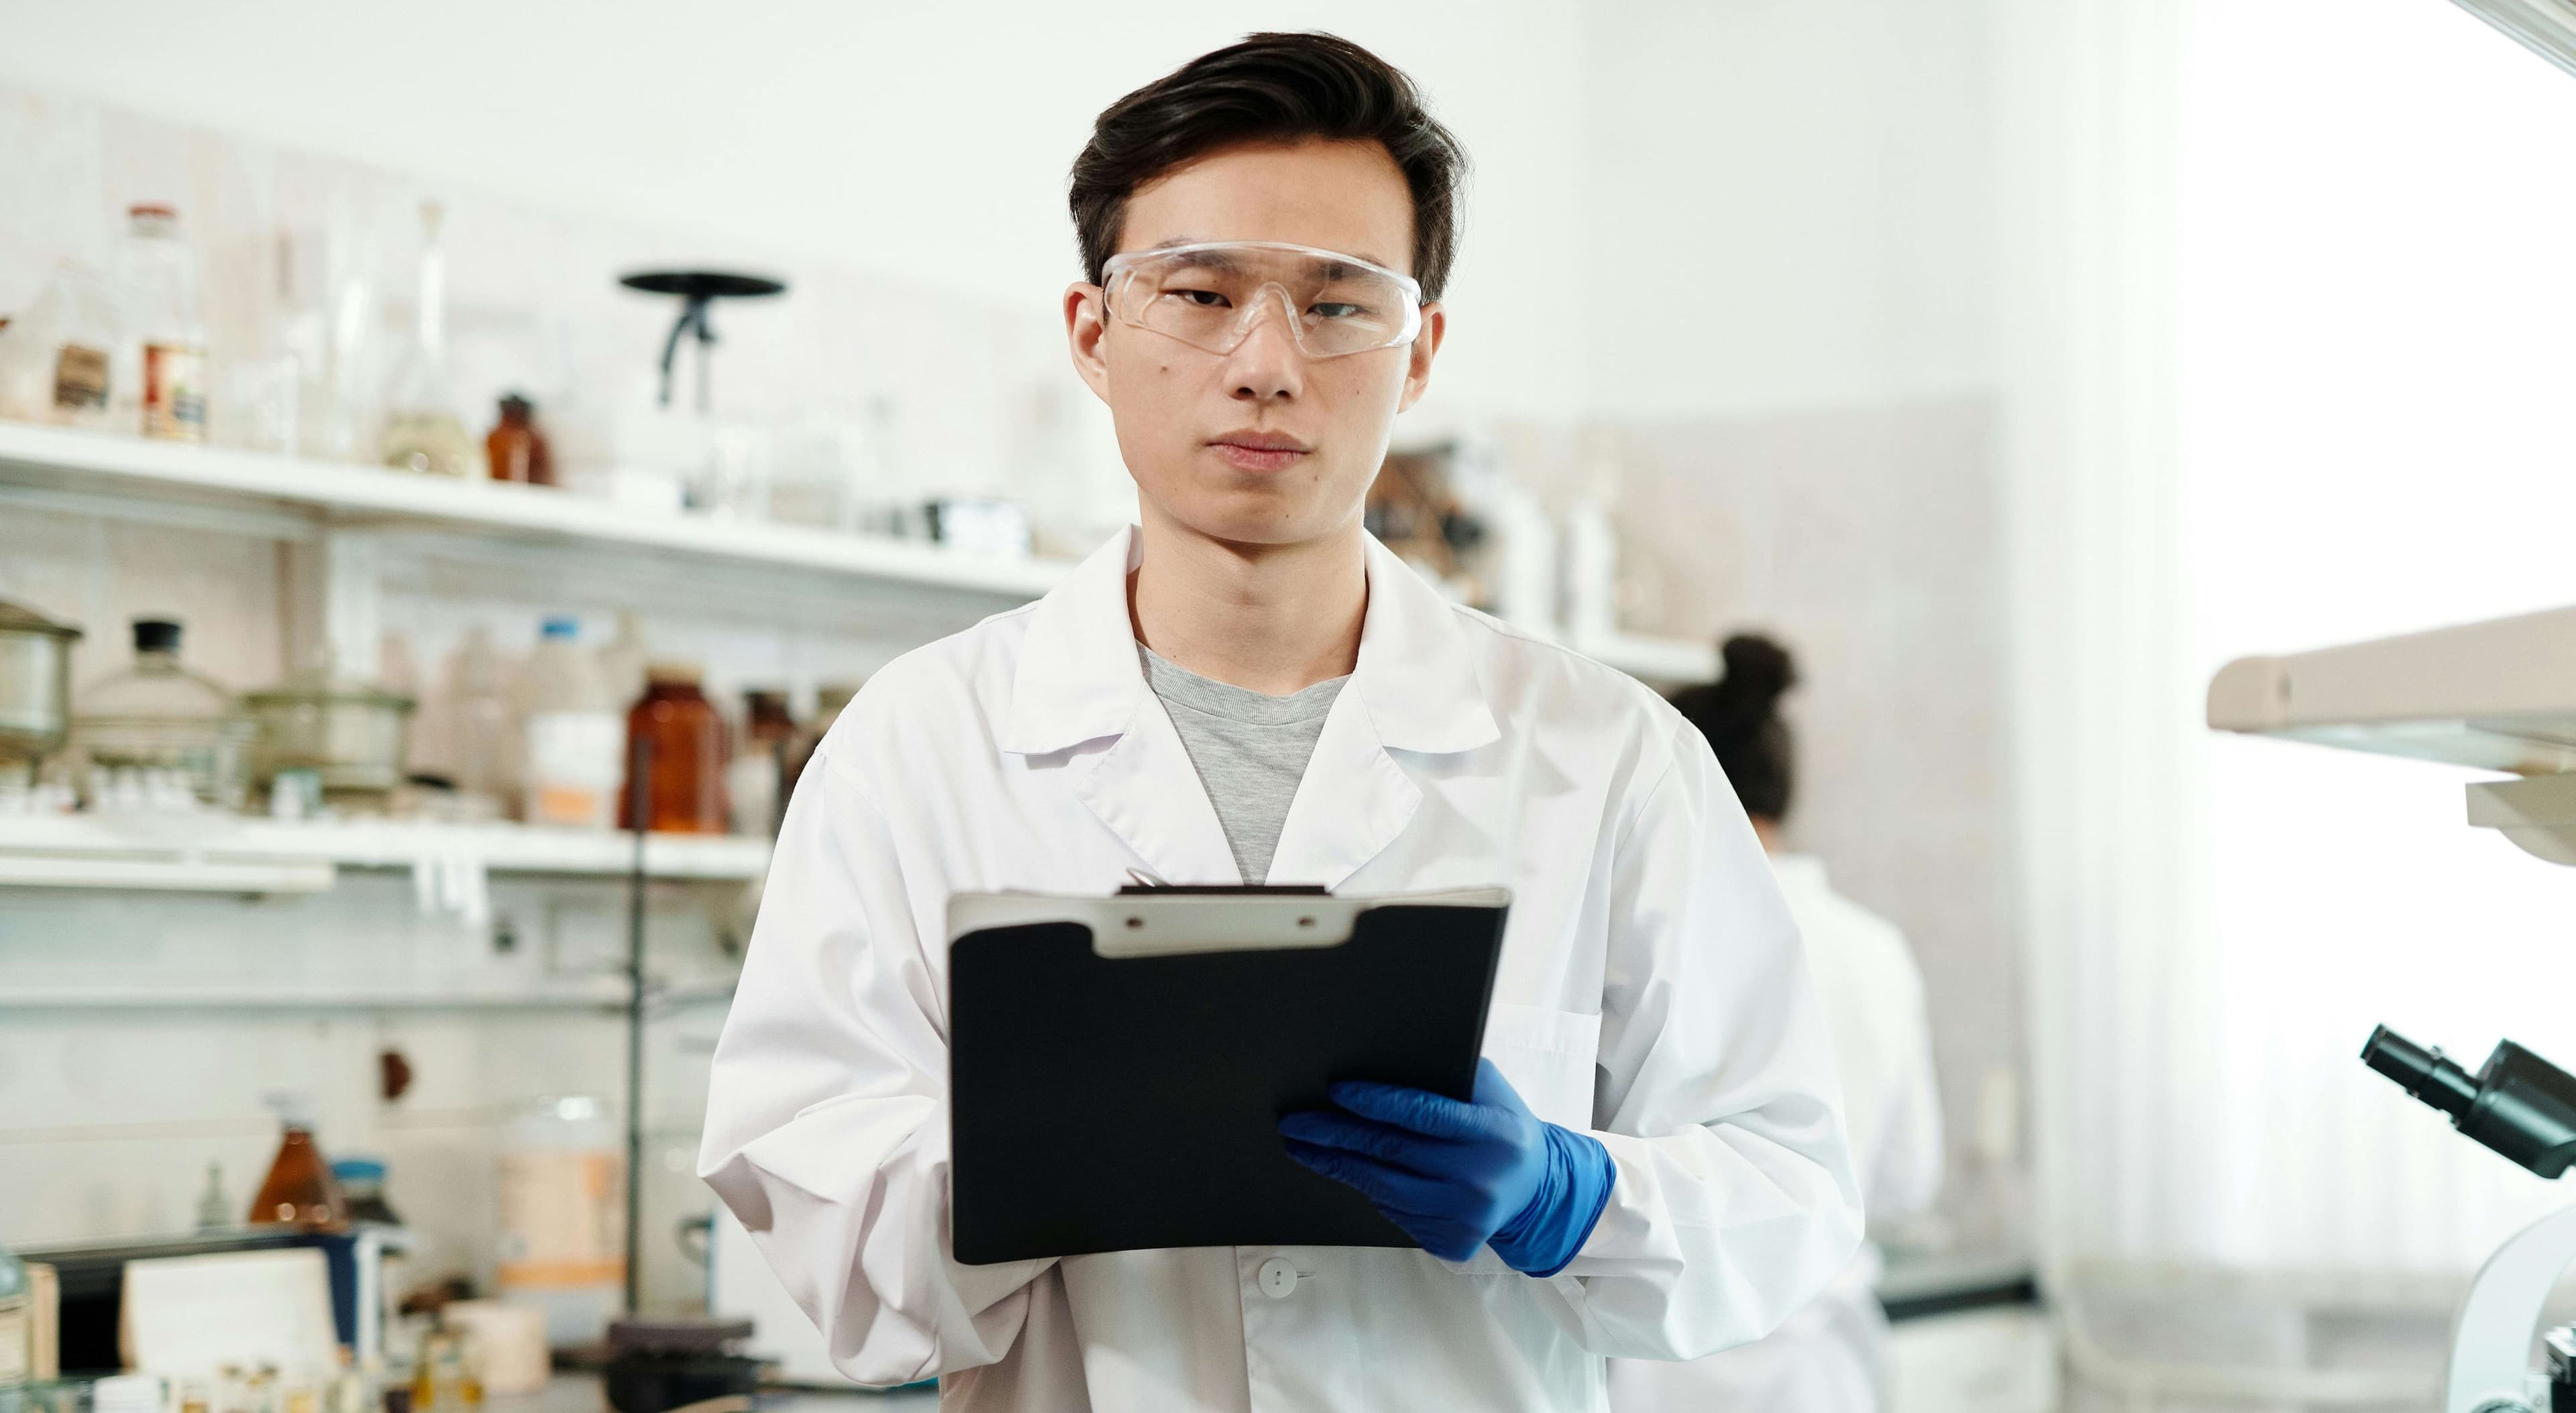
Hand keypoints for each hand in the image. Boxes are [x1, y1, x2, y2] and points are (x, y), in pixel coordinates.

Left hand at [1279, 1058, 1614, 1274]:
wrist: (1538, 1189)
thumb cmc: (1504, 1128)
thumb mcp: (1491, 1092)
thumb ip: (1447, 1076)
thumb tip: (1381, 1056)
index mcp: (1493, 1134)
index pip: (1422, 1114)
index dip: (1375, 1101)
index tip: (1336, 1090)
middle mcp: (1479, 1180)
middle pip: (1391, 1153)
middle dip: (1335, 1135)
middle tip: (1296, 1123)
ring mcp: (1465, 1217)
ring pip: (1383, 1189)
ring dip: (1337, 1166)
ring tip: (1304, 1147)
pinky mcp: (1452, 1243)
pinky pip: (1396, 1214)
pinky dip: (1369, 1190)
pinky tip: (1348, 1171)